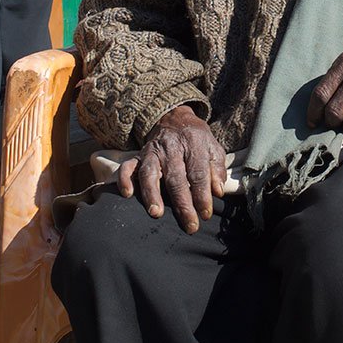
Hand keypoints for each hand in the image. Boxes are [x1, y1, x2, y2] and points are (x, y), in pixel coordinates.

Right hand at [117, 106, 226, 232]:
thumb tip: (218, 191)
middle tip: (189, 224)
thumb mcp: (213, 148)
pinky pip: (128, 166)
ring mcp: (152, 151)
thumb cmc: (196, 139)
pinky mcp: (138, 155)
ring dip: (152, 194)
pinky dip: (124, 179)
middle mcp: (171, 147)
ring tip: (156, 213)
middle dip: (182, 203)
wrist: (173, 117)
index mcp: (193, 144)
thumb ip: (217, 169)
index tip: (206, 214)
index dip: (202, 195)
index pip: (198, 173)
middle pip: (176, 178)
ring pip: (149, 173)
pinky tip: (127, 194)